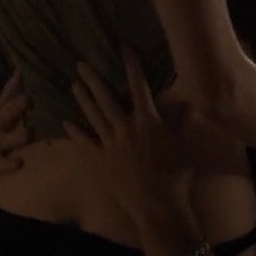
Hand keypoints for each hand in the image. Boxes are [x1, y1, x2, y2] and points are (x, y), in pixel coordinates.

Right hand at [0, 71, 30, 208]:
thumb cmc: (2, 149)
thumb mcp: (11, 127)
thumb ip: (17, 106)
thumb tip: (23, 77)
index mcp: (0, 120)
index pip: (5, 100)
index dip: (12, 87)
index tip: (22, 73)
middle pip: (1, 116)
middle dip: (13, 107)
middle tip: (28, 99)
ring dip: (14, 136)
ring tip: (27, 133)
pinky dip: (7, 163)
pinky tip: (18, 163)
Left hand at [64, 52, 193, 216]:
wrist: (158, 206)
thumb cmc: (176, 176)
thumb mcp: (183, 145)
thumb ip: (182, 122)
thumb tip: (189, 102)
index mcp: (147, 121)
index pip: (139, 86)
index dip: (131, 66)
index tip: (124, 48)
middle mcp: (126, 128)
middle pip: (107, 98)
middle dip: (94, 79)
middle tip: (81, 64)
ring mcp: (111, 144)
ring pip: (93, 116)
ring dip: (83, 99)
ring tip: (73, 85)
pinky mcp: (101, 161)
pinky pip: (85, 143)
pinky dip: (75, 133)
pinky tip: (65, 123)